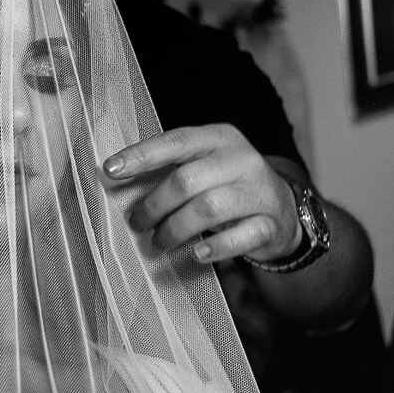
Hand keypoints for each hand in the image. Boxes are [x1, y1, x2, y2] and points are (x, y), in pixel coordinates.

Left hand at [103, 124, 300, 263]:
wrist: (283, 209)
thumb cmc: (229, 186)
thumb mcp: (206, 166)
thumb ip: (173, 168)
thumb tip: (120, 179)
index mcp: (220, 138)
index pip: (176, 142)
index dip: (142, 155)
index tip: (111, 170)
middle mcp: (242, 160)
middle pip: (187, 180)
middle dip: (155, 205)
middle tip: (137, 223)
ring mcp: (260, 191)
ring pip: (209, 208)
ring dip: (175, 229)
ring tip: (158, 242)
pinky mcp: (270, 223)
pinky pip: (240, 236)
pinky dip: (215, 248)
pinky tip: (196, 254)